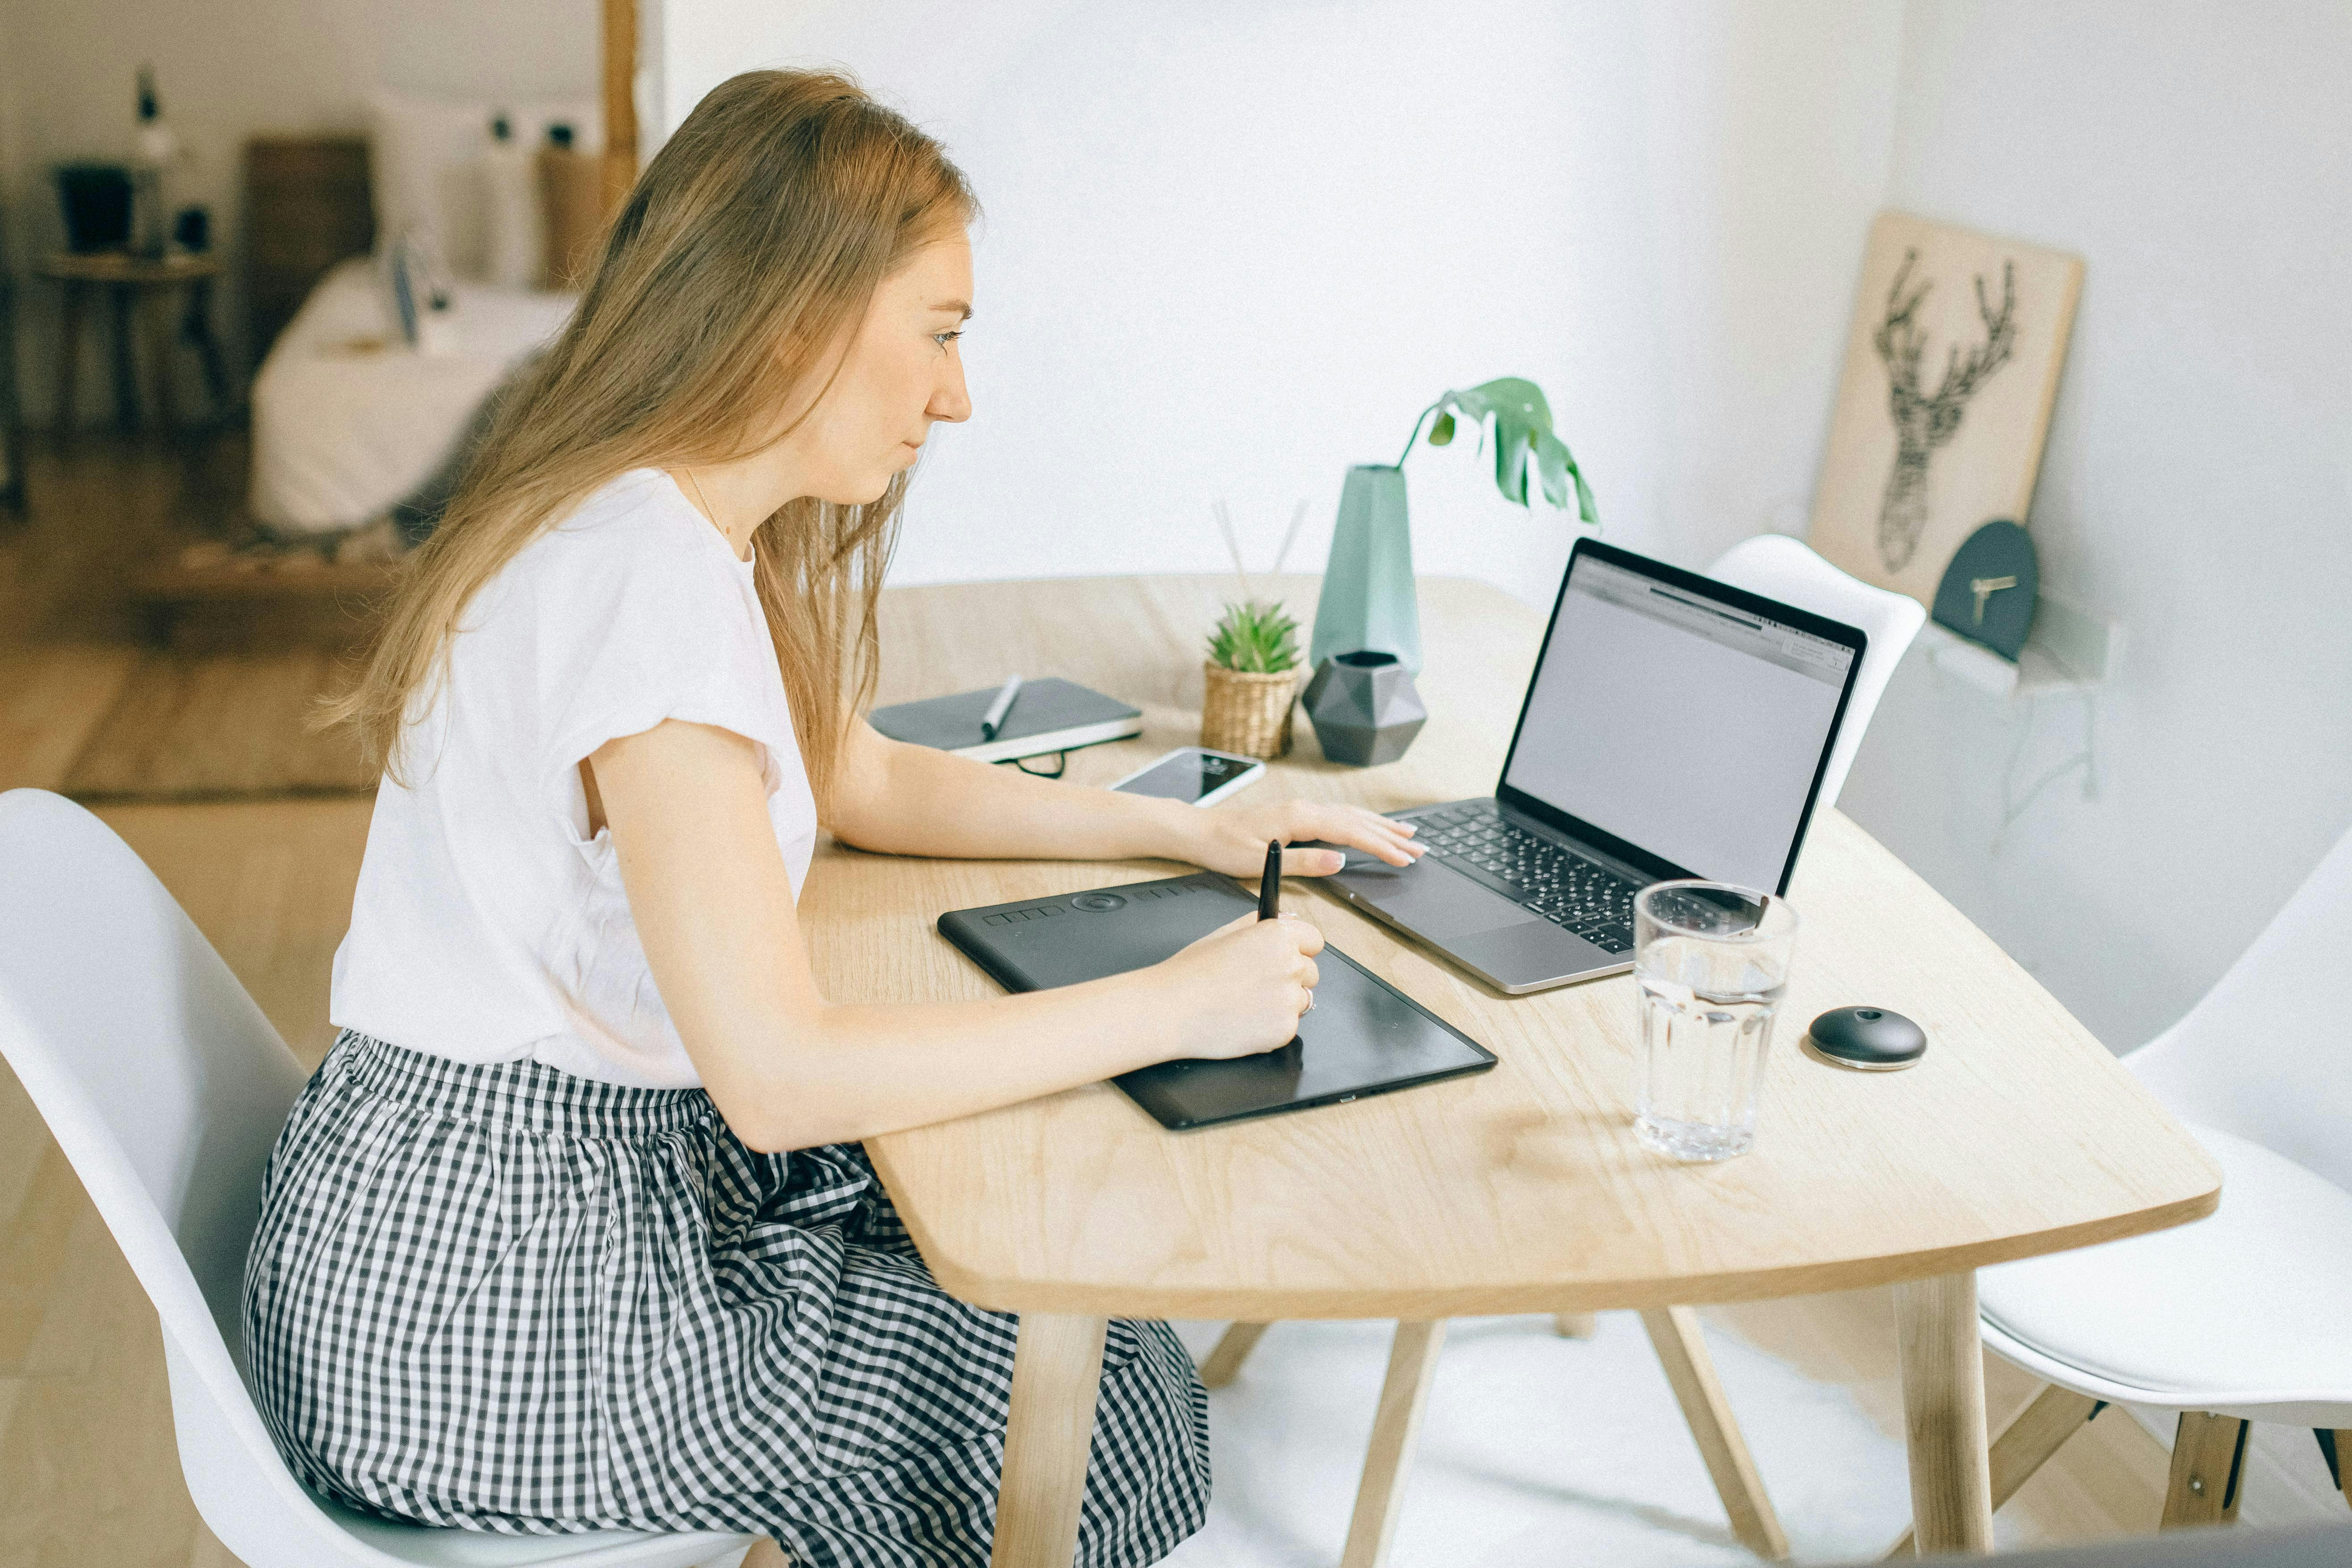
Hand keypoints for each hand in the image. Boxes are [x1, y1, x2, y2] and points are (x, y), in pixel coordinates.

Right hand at [1147, 911, 1326, 1059]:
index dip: (1299, 949)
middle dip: (1290, 979)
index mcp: (1277, 936)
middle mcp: (1290, 964)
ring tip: (1245, 1005)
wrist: (1170, 1011)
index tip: (1287, 958)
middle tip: (1255, 985)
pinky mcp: (1285, 1029)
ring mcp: (1289, 999)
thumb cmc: (1190, 973)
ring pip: (1300, 1001)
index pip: (1314, 940)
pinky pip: (1288, 1027)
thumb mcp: (1223, 934)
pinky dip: (1271, 1028)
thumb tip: (1289, 919)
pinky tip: (1244, 1022)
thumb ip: (1259, 924)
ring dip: (1281, 1004)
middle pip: (1311, 973)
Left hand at [1184, 795, 1425, 878]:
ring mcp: (1301, 809)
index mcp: (1298, 818)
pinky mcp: (1297, 814)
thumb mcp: (1261, 862)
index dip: (1380, 846)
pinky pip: (1338, 815)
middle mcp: (1304, 808)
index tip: (1404, 858)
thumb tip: (1339, 861)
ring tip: (1408, 834)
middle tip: (1420, 849)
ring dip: (1381, 825)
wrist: (1200, 831)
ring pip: (1351, 815)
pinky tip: (1370, 825)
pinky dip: (1361, 820)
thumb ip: (1303, 862)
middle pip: (1357, 820)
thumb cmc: (1225, 847)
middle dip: (1390, 836)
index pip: (1350, 832)